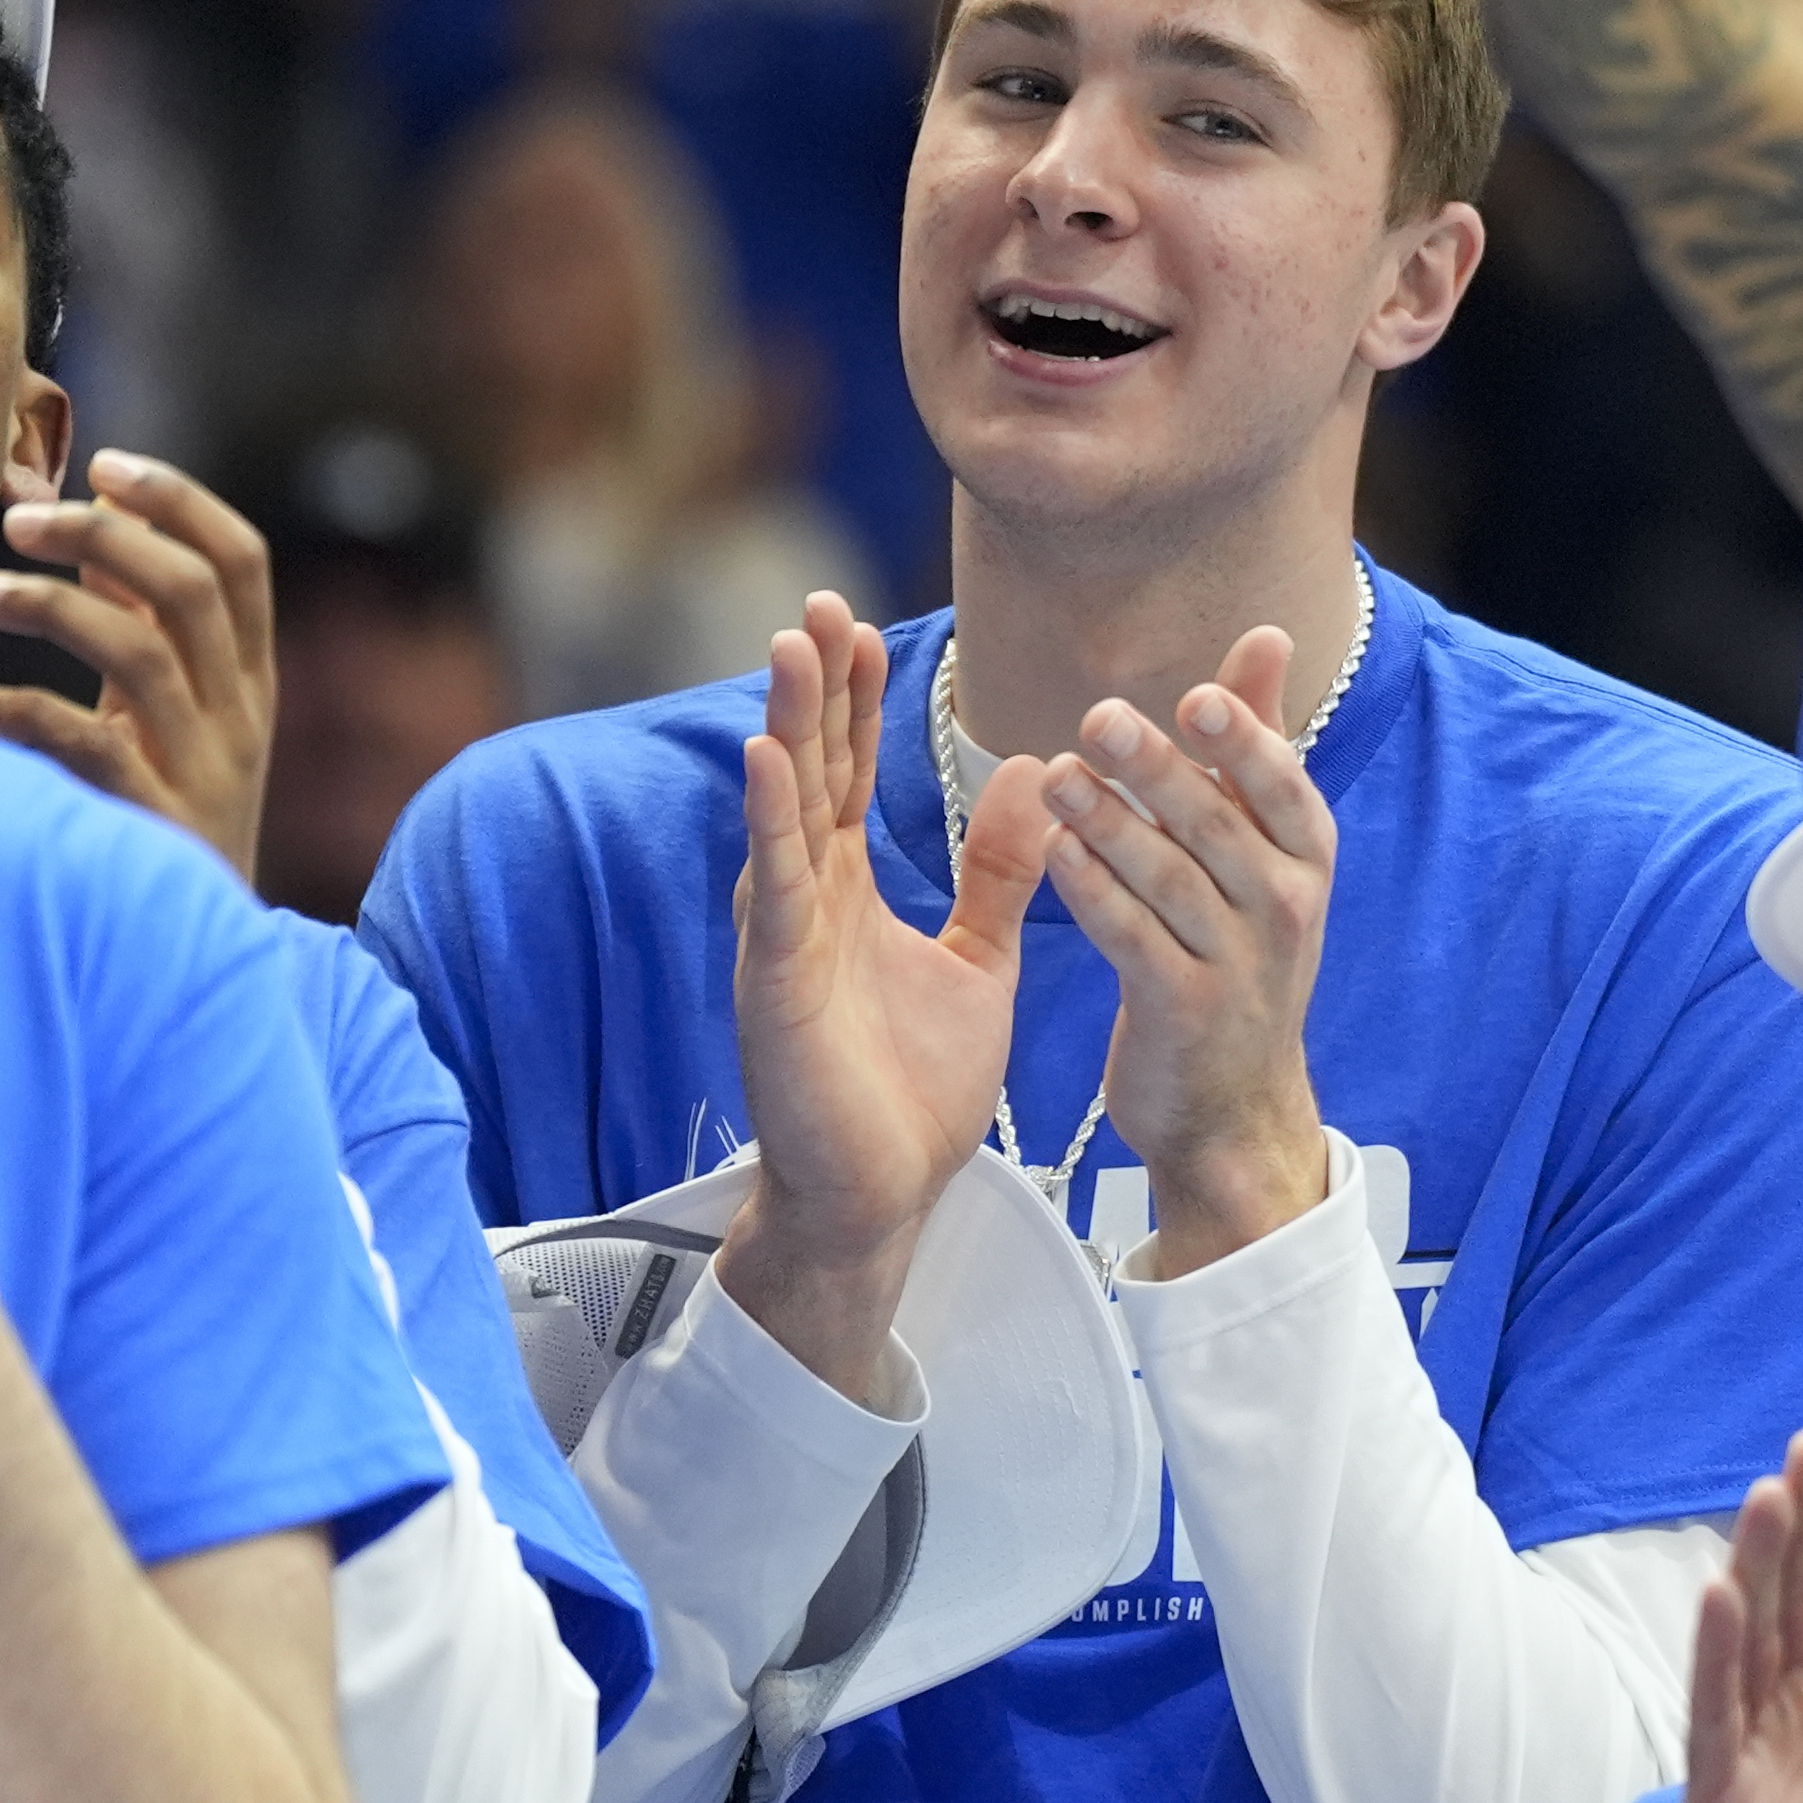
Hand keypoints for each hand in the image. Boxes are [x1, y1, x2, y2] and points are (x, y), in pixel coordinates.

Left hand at [0, 451, 275, 881]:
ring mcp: (206, 771)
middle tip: (18, 520)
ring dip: (52, 609)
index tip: (103, 464)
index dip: (179, 500)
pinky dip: (31, 715)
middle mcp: (240, 715)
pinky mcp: (159, 826)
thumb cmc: (166, 812)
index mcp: (249, 678)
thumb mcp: (171, 711)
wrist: (211, 957)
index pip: (241, 560)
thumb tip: (86, 506)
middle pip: (189, 589)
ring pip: (142, 656)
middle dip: (103, 536)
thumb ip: (138, 616)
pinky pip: (96, 750)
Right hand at [720, 595, 1056, 1397]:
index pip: (848, 773)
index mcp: (847, 891)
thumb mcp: (978, 961)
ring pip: (782, 812)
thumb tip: (1033, 778)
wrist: (886, 1198)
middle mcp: (806, 899)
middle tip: (817, 603)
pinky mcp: (776, 983)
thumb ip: (996, 874)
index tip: (857, 622)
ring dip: (785, 727)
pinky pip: (774, 890)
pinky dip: (770, 822)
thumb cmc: (915, 1089)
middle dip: (812, 688)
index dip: (852, 700)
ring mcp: (784, 937)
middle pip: (806, 771)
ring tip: (790, 647)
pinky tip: (769, 760)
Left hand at [1042, 627, 1335, 1275]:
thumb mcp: (1265, 850)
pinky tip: (1054, 851)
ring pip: (1169, 880)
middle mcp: (1282, 906)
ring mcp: (1236, 964)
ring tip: (1056, 776)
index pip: (1281, 786)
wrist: (1233, 1104)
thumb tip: (1267, 634)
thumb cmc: (1239, 949)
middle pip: (1217, 826)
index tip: (1196, 698)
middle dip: (1157, 771)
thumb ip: (1253, 742)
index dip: (1242, 742)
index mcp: (1304, 855)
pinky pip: (1133, 940)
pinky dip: (1096, 893)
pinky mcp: (1182, 1010)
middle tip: (1098, 720)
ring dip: (1111, 825)